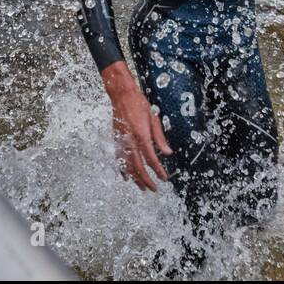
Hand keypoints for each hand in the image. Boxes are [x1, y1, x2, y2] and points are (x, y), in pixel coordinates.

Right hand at [102, 61, 170, 189]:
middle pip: (138, 166)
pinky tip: (126, 177)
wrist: (121, 95)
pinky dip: (122, 169)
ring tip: (142, 187)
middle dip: (146, 179)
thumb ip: (160, 138)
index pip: (151, 158)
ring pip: (127, 165)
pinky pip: (118, 159)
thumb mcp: (154, 119)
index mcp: (141, 135)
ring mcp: (121, 141)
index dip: (158, 170)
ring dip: (135, 178)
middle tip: (153, 189)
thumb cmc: (139, 104)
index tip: (164, 178)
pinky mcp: (116, 140)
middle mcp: (130, 140)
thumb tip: (168, 152)